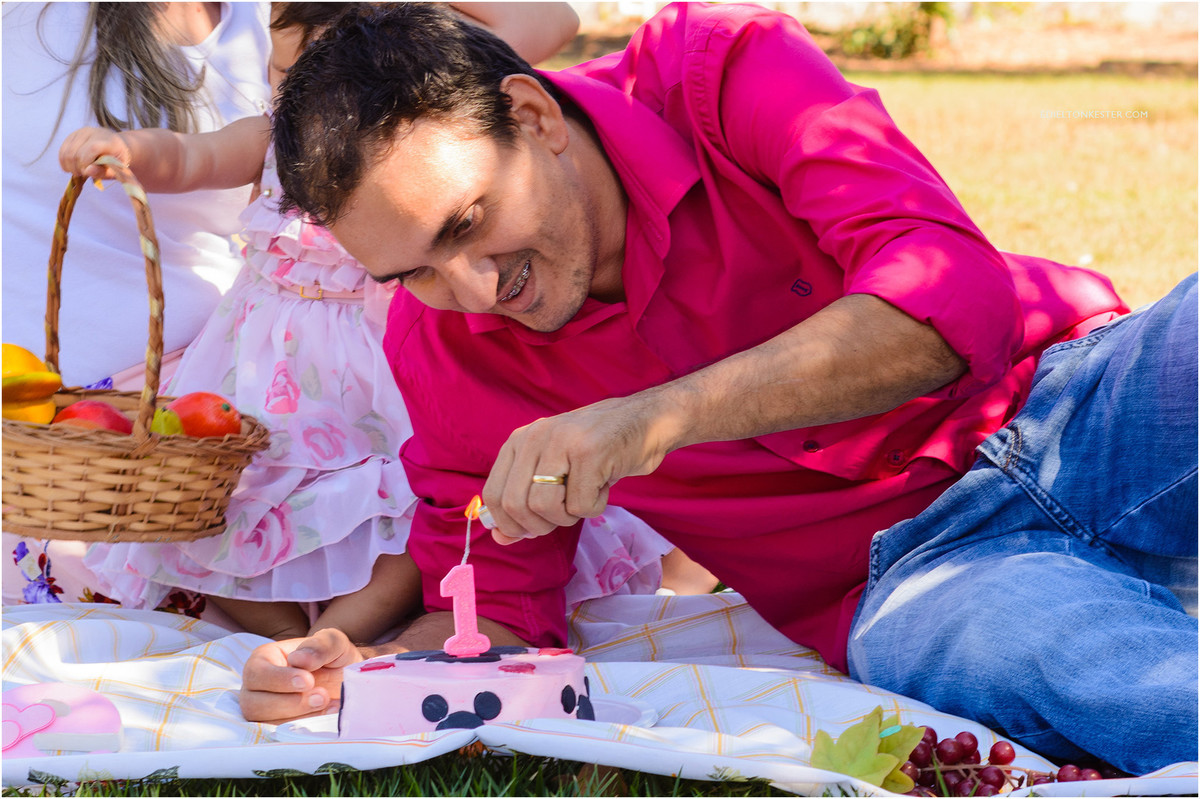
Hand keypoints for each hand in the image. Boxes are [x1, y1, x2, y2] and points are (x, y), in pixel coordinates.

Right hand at [57, 127, 131, 179]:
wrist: (116, 146)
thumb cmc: (117, 162)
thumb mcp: (116, 170)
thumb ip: (104, 172)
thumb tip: (87, 171)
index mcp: (109, 140)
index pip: (92, 148)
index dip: (86, 163)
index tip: (88, 172)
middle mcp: (93, 132)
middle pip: (76, 152)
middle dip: (77, 168)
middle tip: (83, 174)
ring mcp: (81, 132)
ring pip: (66, 152)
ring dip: (69, 166)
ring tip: (78, 172)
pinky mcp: (72, 135)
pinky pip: (62, 150)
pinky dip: (64, 162)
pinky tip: (71, 168)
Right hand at [238, 628, 363, 722]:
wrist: (344, 677)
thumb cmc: (331, 656)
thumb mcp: (332, 642)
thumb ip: (318, 646)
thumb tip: (298, 659)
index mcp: (263, 660)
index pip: (257, 673)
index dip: (280, 680)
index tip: (308, 681)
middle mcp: (255, 687)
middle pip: (255, 704)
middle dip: (291, 703)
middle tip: (321, 696)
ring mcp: (262, 712)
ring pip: (267, 723)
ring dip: (299, 718)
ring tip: (327, 703)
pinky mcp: (274, 729)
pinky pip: (280, 737)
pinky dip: (305, 729)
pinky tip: (328, 714)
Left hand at [482, 390, 680, 543]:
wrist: (646, 421)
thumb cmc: (597, 452)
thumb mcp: (552, 469)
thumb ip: (523, 501)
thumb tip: (499, 538)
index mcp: (520, 441)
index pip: (494, 494)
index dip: (508, 524)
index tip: (530, 530)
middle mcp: (535, 437)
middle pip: (516, 505)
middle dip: (539, 525)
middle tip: (562, 517)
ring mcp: (562, 442)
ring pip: (544, 507)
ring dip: (568, 517)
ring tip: (584, 498)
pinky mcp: (590, 453)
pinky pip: (580, 506)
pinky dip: (595, 507)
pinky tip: (603, 486)